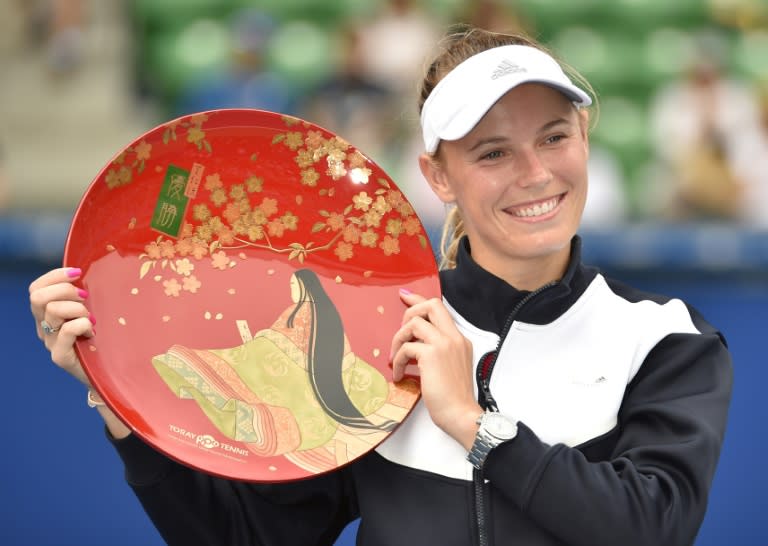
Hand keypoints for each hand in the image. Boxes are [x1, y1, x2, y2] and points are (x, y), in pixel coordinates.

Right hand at [30, 267, 131, 438]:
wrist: (109, 374)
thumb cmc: (104, 338)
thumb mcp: (92, 312)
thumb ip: (83, 296)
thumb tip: (85, 273)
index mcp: (47, 314)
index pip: (36, 288)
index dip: (55, 276)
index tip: (78, 274)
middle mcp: (43, 328)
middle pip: (38, 296)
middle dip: (65, 291)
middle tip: (86, 300)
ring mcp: (50, 343)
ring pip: (53, 310)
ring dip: (78, 309)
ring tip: (92, 319)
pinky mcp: (60, 357)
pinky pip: (67, 331)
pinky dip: (83, 325)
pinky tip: (93, 331)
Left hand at [390, 289, 481, 449]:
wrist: (461, 415)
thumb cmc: (454, 399)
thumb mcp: (449, 369)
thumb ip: (437, 354)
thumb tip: (413, 347)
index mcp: (459, 340)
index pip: (440, 310)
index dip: (420, 300)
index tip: (405, 296)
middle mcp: (454, 338)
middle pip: (431, 305)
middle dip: (409, 311)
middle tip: (399, 331)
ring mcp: (444, 344)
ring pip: (414, 322)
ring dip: (398, 339)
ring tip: (396, 358)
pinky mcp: (432, 355)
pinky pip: (407, 348)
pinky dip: (399, 360)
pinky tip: (400, 375)